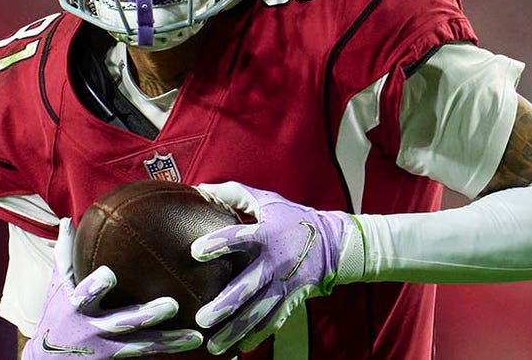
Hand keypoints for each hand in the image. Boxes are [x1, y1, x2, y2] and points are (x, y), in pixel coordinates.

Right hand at [23, 218, 202, 358]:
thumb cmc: (56, 315)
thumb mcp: (56, 287)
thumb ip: (65, 254)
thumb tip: (68, 220)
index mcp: (77, 307)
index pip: (85, 295)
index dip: (96, 287)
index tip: (110, 276)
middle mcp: (92, 329)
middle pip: (123, 322)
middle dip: (147, 315)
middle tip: (171, 304)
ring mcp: (106, 349)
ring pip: (142, 345)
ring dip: (169, 342)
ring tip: (195, 337)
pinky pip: (145, 356)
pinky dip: (167, 353)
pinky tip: (194, 347)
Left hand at [191, 183, 353, 354]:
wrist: (336, 244)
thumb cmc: (295, 219)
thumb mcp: (268, 201)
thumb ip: (235, 194)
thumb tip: (202, 188)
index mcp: (267, 234)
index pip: (239, 237)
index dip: (219, 243)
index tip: (196, 251)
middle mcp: (275, 262)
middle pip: (248, 286)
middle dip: (225, 304)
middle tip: (202, 318)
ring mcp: (285, 284)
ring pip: (258, 312)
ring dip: (236, 329)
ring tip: (213, 345)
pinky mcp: (292, 300)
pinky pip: (273, 322)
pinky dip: (256, 336)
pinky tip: (238, 348)